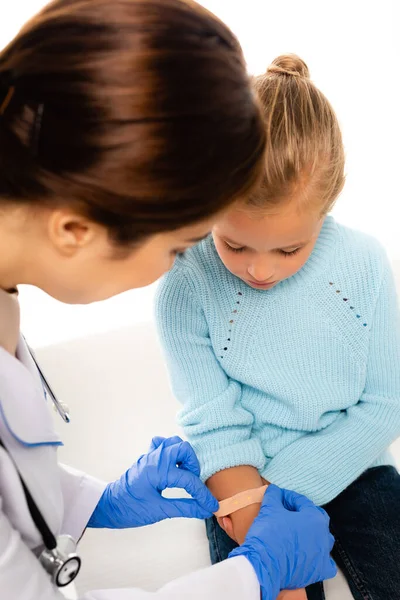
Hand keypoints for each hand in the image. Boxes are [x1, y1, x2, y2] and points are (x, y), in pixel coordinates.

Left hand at [88, 436, 218, 527]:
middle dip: (194, 466)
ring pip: (175, 443)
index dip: (203, 494)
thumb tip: (204, 510)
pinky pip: (163, 444)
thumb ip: (184, 508)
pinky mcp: (148, 457)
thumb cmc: (129, 509)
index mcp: (158, 470)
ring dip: (184, 457)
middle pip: (184, 449)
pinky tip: (173, 466)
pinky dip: (172, 452)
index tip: (211, 505)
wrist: (108, 506)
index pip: (188, 479)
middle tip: (193, 484)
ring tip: (184, 475)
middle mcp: (155, 457)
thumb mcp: (159, 511)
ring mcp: (151, 455)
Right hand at [229, 485, 335, 598]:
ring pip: (323, 539)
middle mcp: (324, 535)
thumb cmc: (268, 534)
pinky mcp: (319, 571)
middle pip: (316, 518)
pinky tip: (308, 555)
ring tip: (296, 533)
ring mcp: (323, 555)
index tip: (278, 497)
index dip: (288, 497)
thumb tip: (275, 490)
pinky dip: (319, 558)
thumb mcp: (269, 508)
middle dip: (302, 513)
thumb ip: (274, 495)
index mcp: (314, 518)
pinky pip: (325, 562)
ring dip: (312, 534)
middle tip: (286, 512)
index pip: (302, 502)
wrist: (263, 565)